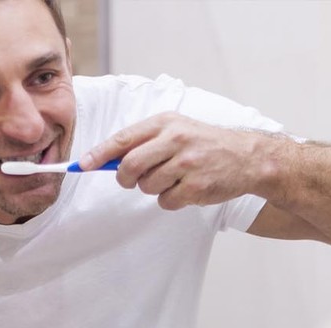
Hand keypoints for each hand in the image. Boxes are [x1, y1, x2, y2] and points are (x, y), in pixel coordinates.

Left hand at [78, 112, 265, 209]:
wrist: (247, 157)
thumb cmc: (205, 144)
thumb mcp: (177, 129)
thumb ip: (146, 141)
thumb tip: (109, 160)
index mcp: (166, 123)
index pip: (124, 139)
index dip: (100, 154)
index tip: (83, 164)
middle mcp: (176, 140)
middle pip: (130, 165)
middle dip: (124, 178)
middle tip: (130, 180)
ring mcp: (187, 164)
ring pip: (147, 185)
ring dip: (153, 188)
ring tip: (173, 179)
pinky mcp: (196, 186)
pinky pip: (165, 201)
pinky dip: (170, 200)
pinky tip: (185, 189)